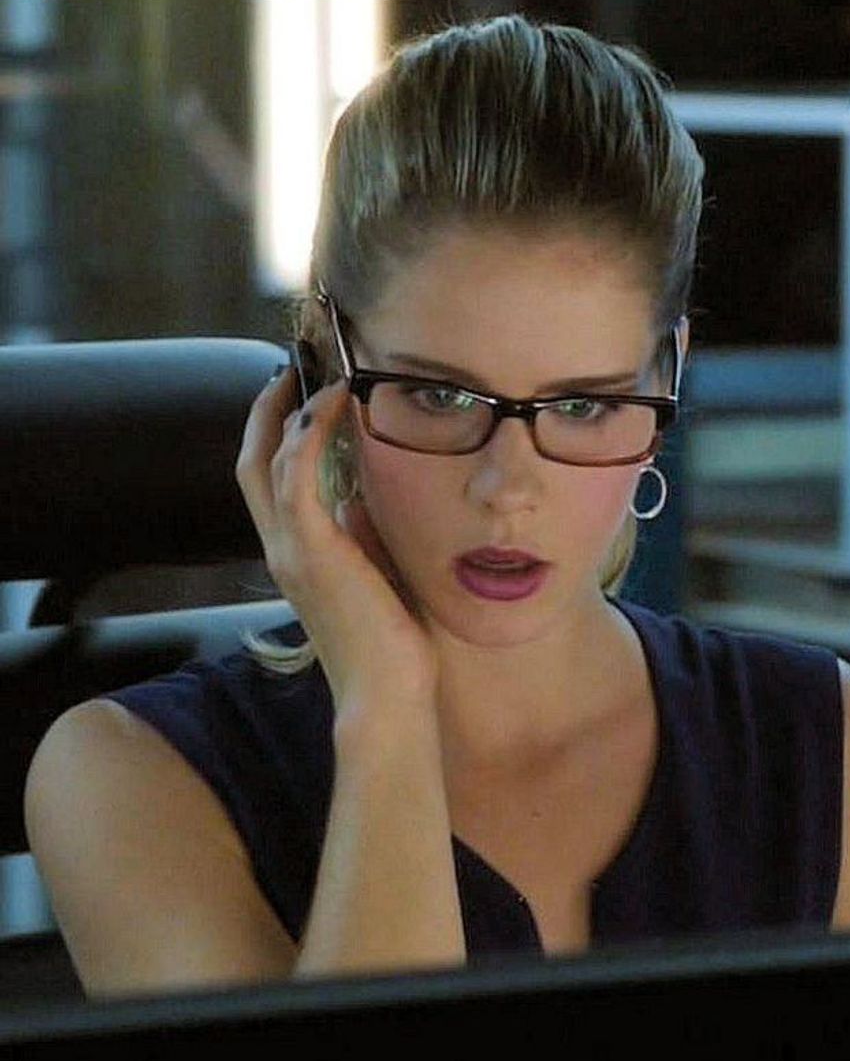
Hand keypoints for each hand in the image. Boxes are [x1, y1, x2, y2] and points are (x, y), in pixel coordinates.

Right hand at [236, 368, 438, 709]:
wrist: (385, 692)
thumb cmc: (387, 642)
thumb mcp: (372, 575)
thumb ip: (358, 537)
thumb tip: (360, 499)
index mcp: (295, 556)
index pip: (269, 483)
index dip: (275, 435)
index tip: (302, 397)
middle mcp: (281, 549)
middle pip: (251, 462)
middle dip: (267, 411)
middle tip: (292, 369)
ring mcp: (291, 550)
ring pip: (267, 461)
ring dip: (289, 411)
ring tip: (317, 374)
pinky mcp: (312, 550)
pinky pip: (296, 475)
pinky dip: (309, 431)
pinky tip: (332, 402)